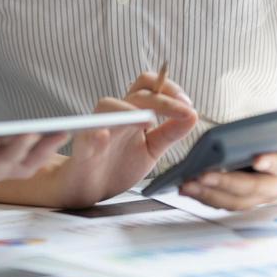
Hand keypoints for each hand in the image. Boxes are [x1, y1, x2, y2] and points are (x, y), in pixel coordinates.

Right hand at [50, 70, 198, 207]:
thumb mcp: (152, 148)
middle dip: (161, 100)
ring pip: (108, 107)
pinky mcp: (83, 149)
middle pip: (135, 94)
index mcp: (132, 112)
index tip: (188, 104)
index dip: (169, 89)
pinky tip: (104, 137)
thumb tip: (193, 114)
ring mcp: (97, 130)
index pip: (149, 86)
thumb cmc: (119, 165)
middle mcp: (115, 115)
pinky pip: (86, 138)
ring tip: (149, 121)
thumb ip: (170, 132)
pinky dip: (94, 136)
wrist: (91, 189)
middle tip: (182, 111)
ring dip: (128, 111)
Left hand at [178, 125, 276, 210]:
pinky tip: (186, 189)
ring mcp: (264, 197)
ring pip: (236, 201)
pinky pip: (228, 203)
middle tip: (201, 175)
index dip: (273, 163)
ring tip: (186, 185)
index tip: (258, 159)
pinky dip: (207, 198)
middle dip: (225, 183)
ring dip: (209, 195)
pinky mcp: (251, 200)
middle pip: (252, 188)